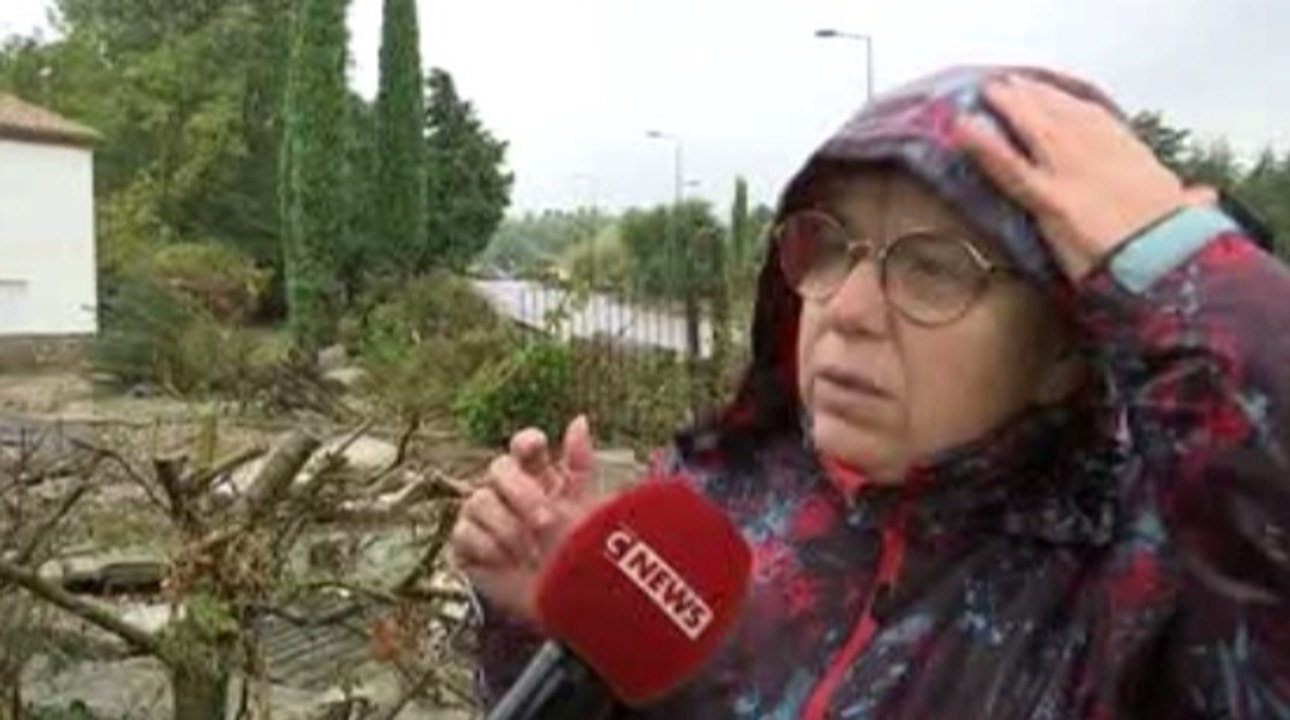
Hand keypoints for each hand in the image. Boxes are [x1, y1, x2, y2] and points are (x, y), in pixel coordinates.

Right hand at [450, 416, 600, 622]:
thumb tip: (579, 420)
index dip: (526, 442)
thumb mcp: (586, 507)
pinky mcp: (467, 545)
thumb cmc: (579, 554)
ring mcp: (485, 517)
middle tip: (545, 520)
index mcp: (539, 476)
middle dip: (521, 492)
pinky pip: (464, 532)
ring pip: (478, 500)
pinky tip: (507, 561)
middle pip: (498, 468)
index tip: (536, 449)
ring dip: (508, 527)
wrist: (564, 602)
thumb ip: (579, 463)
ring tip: (531, 551)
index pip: (524, 445)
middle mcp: (508, 491)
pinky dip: (487, 546)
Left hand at [953, 75, 1198, 279]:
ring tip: (987, 95)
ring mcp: (1075, 175)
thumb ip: (1187, 203)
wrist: (1171, 266)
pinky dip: (985, 146)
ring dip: (1010, 108)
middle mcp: (1103, 156)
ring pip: (1036, 130)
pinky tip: (964, 130)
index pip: (1098, 122)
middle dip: (1036, 99)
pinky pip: (1010, 167)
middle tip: (1011, 86)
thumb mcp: (1189, 217)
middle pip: (1063, 117)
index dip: (1072, 107)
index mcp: (1136, 159)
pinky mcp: (1053, 199)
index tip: (1054, 95)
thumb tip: (1200, 197)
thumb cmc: (1180, 249)